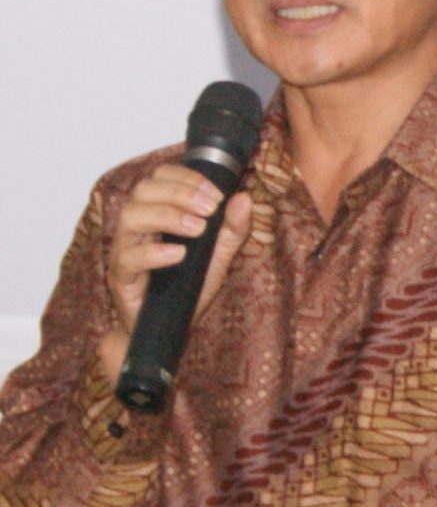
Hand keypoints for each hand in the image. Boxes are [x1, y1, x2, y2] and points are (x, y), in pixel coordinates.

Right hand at [98, 163, 251, 384]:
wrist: (171, 330)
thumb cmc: (189, 286)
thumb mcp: (219, 254)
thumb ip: (233, 227)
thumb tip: (244, 197)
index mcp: (157, 210)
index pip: (161, 176)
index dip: (187, 177)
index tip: (217, 194)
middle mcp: (138, 225)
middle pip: (143, 190)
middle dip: (179, 192)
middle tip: (210, 208)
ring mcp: (125, 250)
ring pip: (130, 217)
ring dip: (167, 216)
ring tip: (197, 229)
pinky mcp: (121, 278)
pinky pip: (127, 258)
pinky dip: (153, 252)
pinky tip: (178, 254)